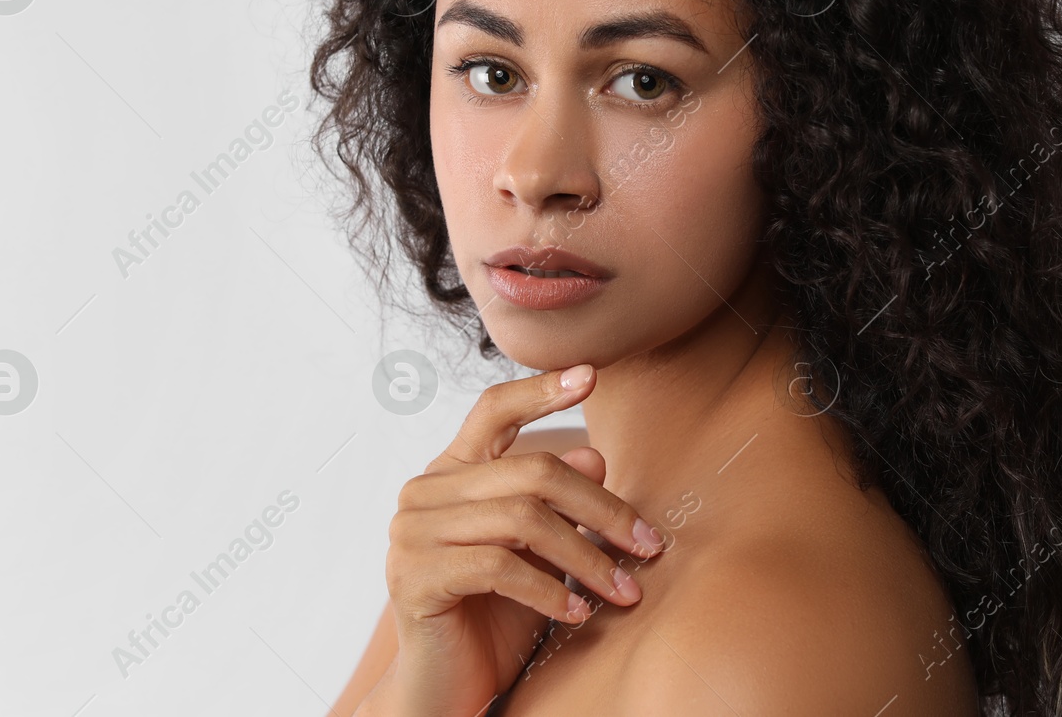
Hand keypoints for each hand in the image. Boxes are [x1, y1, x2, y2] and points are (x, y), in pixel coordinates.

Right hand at [380, 363, 664, 715]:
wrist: (444, 687)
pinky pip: (500, 566)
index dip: (541, 389)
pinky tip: (579, 611)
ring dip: (588, 557)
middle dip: (603, 509)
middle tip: (648, 545)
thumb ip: (558, 505)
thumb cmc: (494, 616)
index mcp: (452, 472)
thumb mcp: (540, 554)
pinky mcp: (414, 575)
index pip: (493, 410)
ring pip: (523, 518)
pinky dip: (551, 589)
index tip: (591, 375)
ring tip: (623, 590)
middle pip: (533, 471)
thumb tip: (595, 456)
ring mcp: (413, 531)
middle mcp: (425, 491)